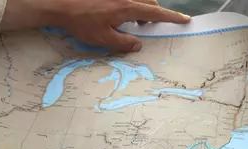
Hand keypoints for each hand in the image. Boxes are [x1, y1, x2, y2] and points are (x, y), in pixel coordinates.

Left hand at [0, 0, 189, 52]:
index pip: (155, 13)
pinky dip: (130, 7)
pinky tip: (119, 17)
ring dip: (141, 10)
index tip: (185, 19)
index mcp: (127, 7)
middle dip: (154, 15)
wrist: (62, 4)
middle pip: (149, 3)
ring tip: (133, 25)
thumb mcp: (103, 39)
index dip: (171, 17)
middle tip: (149, 29)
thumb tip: (138, 45)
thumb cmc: (82, 22)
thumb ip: (124, 43)